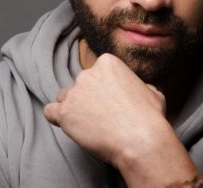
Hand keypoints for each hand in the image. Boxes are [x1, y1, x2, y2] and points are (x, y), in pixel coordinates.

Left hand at [43, 53, 169, 166]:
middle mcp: (88, 73)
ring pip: (64, 97)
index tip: (110, 101)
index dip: (103, 88)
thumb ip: (140, 86)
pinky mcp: (65, 113)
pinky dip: (57, 118)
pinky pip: (50, 112)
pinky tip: (69, 125)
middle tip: (102, 115)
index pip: (96, 72)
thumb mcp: (152, 91)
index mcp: (107, 63)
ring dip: (73, 108)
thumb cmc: (149, 116)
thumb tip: (142, 90)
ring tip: (88, 124)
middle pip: (80, 84)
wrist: (140, 139)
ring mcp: (74, 92)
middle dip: (88, 98)